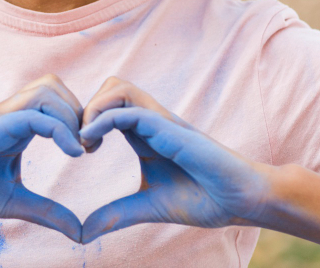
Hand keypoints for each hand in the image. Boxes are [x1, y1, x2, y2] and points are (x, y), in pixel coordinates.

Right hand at [0, 75, 84, 241]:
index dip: (78, 119)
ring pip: (47, 90)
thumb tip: (79, 231)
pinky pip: (34, 114)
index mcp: (14, 126)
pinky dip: (60, 129)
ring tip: (80, 148)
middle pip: (54, 85)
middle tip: (90, 145)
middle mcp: (7, 114)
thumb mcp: (12, 202)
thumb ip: (46, 211)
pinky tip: (71, 153)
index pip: (55, 100)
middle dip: (80, 110)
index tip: (90, 150)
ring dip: (72, 115)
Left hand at [78, 77, 270, 242]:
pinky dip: (102, 120)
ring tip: (86, 140)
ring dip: (93, 108)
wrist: (239, 201)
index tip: (79, 151)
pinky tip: (90, 143)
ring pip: (118, 87)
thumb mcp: (146, 206)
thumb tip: (82, 233)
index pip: (108, 107)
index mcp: (144, 134)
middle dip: (85, 107)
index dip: (86, 121)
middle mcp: (150, 121)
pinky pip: (129, 110)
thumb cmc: (202, 199)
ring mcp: (160, 122)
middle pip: (110, 86)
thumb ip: (115, 214)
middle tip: (81, 143)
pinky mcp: (168, 128)